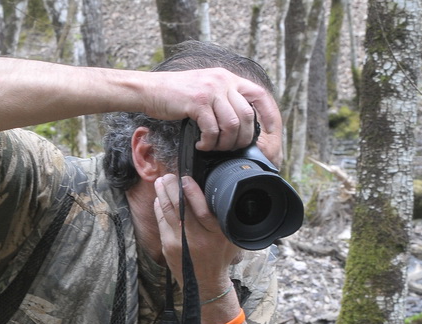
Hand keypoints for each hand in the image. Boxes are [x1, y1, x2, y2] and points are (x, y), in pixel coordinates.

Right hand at [143, 68, 281, 162]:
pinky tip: (201, 144)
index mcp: (228, 78)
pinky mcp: (198, 102)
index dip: (269, 115)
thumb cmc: (176, 95)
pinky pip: (212, 129)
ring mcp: (211, 90)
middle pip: (247, 116)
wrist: (150, 90)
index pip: (259, 95)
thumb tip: (241, 123)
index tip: (270, 133)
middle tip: (229, 148)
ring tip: (213, 146)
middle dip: (242, 138)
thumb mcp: (206, 89)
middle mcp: (223, 81)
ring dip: (225, 143)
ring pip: (232, 124)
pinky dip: (208, 142)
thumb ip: (224, 99)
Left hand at [153, 173, 239, 294]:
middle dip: (171, 188)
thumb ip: (224, 218)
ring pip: (167, 212)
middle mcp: (197, 238)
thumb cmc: (220, 256)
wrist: (205, 283)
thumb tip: (214, 191)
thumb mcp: (230, 237)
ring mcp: (179, 243)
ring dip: (162, 194)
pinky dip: (159, 208)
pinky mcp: (167, 246)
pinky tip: (159, 198)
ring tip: (160, 182)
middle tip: (168, 175)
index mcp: (216, 234)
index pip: (202, 209)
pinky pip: (161, 222)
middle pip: (180, 207)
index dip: (192, 191)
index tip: (186, 178)